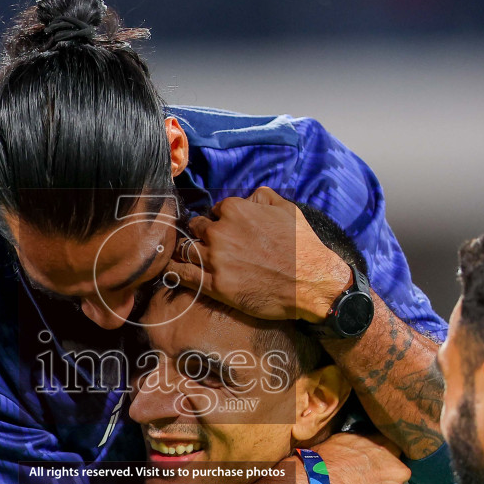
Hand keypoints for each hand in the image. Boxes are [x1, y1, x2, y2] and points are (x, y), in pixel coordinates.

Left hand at [167, 187, 350, 322]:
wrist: (312, 283)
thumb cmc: (303, 246)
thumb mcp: (287, 209)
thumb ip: (262, 196)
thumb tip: (249, 196)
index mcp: (236, 210)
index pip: (215, 210)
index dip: (220, 219)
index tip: (224, 229)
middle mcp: (220, 232)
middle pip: (196, 228)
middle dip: (201, 234)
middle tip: (208, 244)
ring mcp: (216, 260)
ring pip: (186, 250)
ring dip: (186, 251)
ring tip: (186, 256)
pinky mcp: (216, 286)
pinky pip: (184, 275)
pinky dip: (175, 271)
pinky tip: (172, 270)